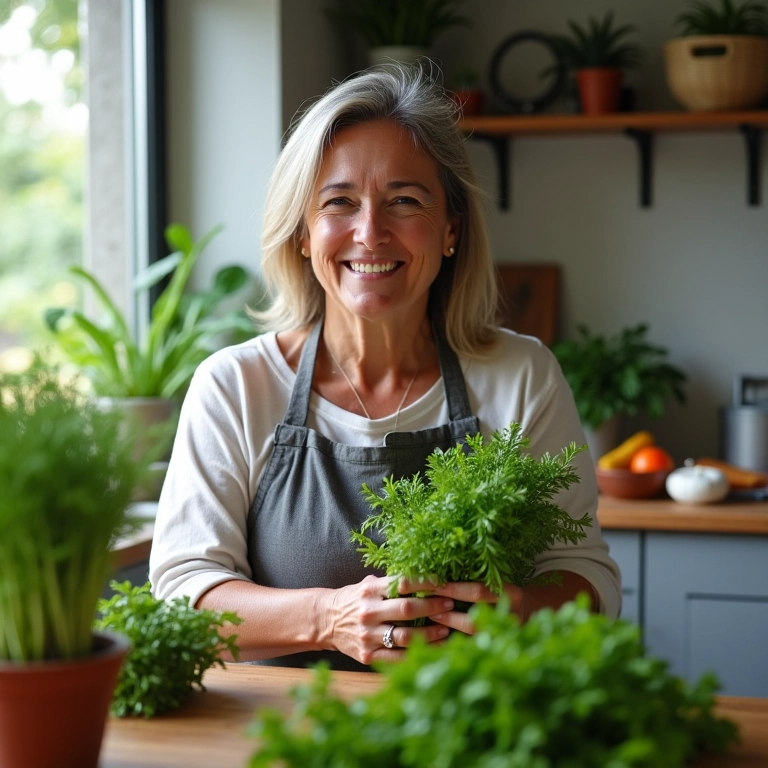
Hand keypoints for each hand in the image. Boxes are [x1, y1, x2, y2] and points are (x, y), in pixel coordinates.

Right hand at [321, 575, 453, 664]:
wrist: (325, 621)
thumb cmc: (354, 599)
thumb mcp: (368, 584)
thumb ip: (391, 581)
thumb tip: (425, 574)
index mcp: (370, 590)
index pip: (402, 582)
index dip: (425, 582)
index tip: (442, 583)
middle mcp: (368, 612)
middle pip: (406, 609)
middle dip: (432, 607)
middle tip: (449, 604)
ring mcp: (367, 636)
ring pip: (404, 636)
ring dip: (429, 633)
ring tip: (445, 629)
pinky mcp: (367, 655)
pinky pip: (397, 657)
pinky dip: (417, 654)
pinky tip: (433, 649)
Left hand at [426, 571, 598, 634]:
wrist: (535, 613)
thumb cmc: (507, 590)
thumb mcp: (498, 578)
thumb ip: (476, 575)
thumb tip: (437, 570)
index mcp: (512, 595)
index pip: (478, 592)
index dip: (453, 589)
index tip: (432, 584)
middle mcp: (511, 618)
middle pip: (474, 621)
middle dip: (448, 615)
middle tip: (427, 608)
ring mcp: (506, 638)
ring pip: (472, 641)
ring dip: (448, 631)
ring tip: (430, 622)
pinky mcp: (499, 650)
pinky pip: (472, 652)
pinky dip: (453, 648)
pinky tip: (437, 641)